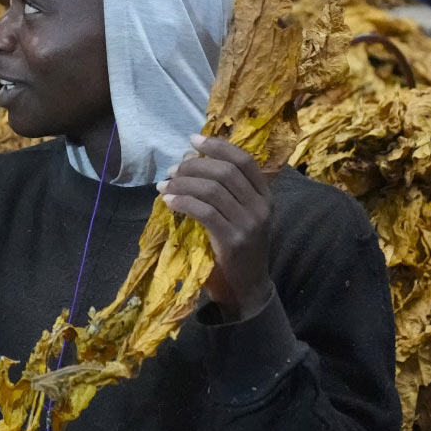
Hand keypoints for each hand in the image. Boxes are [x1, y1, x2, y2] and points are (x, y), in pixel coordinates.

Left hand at [158, 135, 277, 318]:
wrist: (246, 291)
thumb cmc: (237, 252)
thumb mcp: (240, 217)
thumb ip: (226, 193)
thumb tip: (191, 160)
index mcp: (266, 197)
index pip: (244, 160)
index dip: (218, 146)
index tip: (193, 140)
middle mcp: (261, 207)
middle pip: (225, 171)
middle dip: (195, 164)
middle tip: (173, 168)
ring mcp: (248, 224)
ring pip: (212, 189)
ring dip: (183, 183)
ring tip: (164, 185)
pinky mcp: (232, 240)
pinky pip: (204, 211)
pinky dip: (182, 202)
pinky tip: (168, 202)